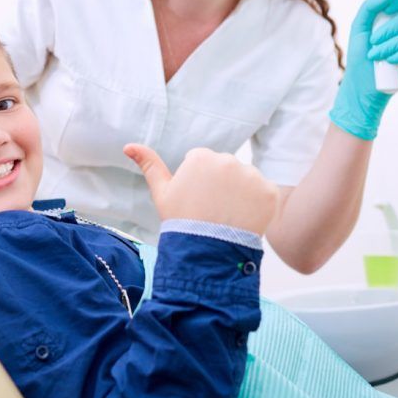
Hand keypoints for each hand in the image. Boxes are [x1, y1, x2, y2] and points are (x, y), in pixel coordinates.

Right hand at [124, 144, 278, 235]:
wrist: (207, 252)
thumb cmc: (182, 221)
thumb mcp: (162, 192)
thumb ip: (149, 164)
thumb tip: (128, 145)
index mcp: (202, 156)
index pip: (204, 162)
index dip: (199, 183)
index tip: (197, 200)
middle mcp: (229, 160)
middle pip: (226, 169)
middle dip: (221, 185)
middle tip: (212, 210)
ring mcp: (251, 176)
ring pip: (246, 180)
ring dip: (241, 194)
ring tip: (228, 215)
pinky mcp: (269, 192)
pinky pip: (264, 193)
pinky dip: (258, 205)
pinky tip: (244, 218)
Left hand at [329, 0, 397, 139]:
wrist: (361, 85)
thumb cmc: (359, 56)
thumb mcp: (358, 28)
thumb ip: (369, 7)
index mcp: (394, 17)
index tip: (388, 7)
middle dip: (388, 29)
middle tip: (372, 41)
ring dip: (389, 45)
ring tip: (375, 56)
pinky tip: (389, 62)